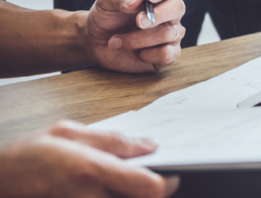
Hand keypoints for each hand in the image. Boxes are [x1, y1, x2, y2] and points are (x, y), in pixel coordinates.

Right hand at [0, 121, 177, 197]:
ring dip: (135, 195)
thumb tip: (147, 145)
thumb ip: (112, 139)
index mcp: (90, 171)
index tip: (171, 172)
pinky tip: (112, 188)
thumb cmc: (25, 157)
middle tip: (154, 177)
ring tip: (129, 181)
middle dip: (155, 191)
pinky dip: (120, 197)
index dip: (167, 182)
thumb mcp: (66, 132)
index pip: (149, 187)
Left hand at [86, 0, 186, 72]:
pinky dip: (147, 54)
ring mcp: (171, 33)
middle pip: (178, 7)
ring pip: (168, 33)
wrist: (98, 44)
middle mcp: (168, 13)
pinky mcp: (169, 54)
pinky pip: (168, 53)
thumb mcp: (105, 2)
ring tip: (116, 41)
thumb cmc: (106, 19)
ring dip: (137, 39)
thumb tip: (138, 0)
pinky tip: (137, 53)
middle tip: (138, 22)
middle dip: (158, 15)